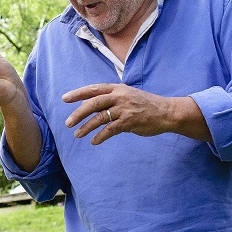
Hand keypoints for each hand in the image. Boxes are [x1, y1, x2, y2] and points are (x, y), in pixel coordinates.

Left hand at [62, 83, 200, 144]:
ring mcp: (125, 109)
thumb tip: (90, 106)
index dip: (78, 93)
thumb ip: (111, 100)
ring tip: (77, 134)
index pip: (94, 89)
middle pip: (93, 102)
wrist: (166, 112)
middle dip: (78, 113)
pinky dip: (100, 136)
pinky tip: (94, 141)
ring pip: (100, 117)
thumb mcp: (128, 96)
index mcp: (118, 89)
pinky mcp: (130, 121)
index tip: (65, 98)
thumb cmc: (145, 105)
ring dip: (86, 127)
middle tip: (67, 123)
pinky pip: (110, 130)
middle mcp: (120, 96)